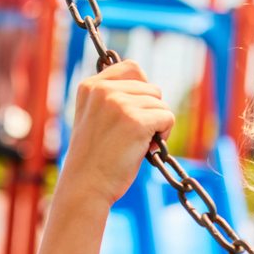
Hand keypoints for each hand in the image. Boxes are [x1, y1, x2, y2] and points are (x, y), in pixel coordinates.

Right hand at [61, 60, 174, 207]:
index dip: (142, 90)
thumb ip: (114, 99)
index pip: (132, 68)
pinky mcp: (136, 121)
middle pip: (152, 88)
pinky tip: (147, 149)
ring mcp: (119, 104)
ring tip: (138, 144)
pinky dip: (164, 135)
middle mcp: (104, 90)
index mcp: (91, 86)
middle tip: (134, 136)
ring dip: (158, 125)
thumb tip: (150, 91)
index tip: (134, 113)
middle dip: (151, 112)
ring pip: (161, 103)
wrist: (85, 185)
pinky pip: (168, 117)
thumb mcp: (95, 118)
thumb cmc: (94, 158)